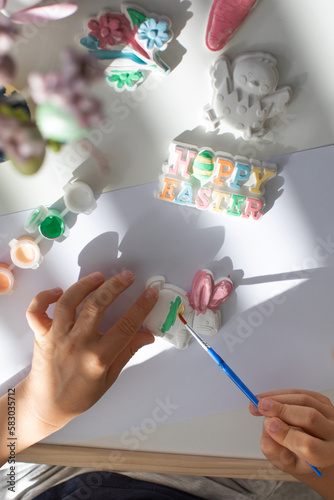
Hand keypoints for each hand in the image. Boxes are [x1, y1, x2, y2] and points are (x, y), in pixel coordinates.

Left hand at [22, 270, 157, 430]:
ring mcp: (57, 337)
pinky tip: (58, 291)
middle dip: (115, 286)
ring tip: (99, 277)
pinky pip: (37, 311)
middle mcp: (77, 344)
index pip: (125, 326)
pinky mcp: (41, 335)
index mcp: (97, 358)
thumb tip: (147, 335)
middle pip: (97, 306)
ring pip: (68, 302)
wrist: (46, 406)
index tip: (150, 294)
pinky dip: (44, 297)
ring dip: (84, 285)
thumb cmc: (78, 396)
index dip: (141, 307)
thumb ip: (128, 352)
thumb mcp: (110, 378)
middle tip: (127, 276)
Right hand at [249, 389, 333, 497]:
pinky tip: (269, 398)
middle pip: (310, 417)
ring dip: (278, 398)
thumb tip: (268, 428)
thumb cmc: (303, 460)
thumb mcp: (287, 464)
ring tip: (259, 403)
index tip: (269, 426)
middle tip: (261, 407)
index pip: (309, 446)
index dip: (287, 435)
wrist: (316, 449)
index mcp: (327, 455)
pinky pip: (302, 393)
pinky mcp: (324, 402)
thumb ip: (275, 451)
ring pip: (304, 400)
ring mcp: (331, 415)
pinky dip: (282, 394)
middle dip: (281, 410)